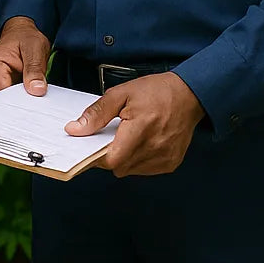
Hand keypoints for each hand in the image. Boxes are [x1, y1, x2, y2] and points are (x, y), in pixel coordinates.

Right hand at [0, 17, 50, 96]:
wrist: (20, 33)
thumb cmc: (27, 38)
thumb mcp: (35, 49)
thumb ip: (34, 70)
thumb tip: (37, 91)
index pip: (3, 94)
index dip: (20, 101)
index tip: (35, 104)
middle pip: (1, 101)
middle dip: (19, 103)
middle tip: (37, 102)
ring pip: (2, 103)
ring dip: (18, 102)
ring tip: (33, 95)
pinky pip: (4, 100)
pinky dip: (16, 100)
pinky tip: (27, 95)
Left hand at [66, 72, 204, 176]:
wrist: (188, 95)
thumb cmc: (157, 92)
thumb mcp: (121, 94)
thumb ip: (97, 113)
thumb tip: (75, 129)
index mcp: (141, 128)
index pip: (112, 160)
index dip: (98, 156)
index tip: (95, 145)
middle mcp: (155, 147)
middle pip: (120, 167)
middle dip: (111, 155)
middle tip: (113, 136)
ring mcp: (165, 157)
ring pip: (131, 171)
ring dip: (125, 158)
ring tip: (130, 137)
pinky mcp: (171, 163)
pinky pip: (145, 170)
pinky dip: (138, 161)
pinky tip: (142, 143)